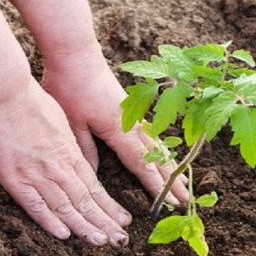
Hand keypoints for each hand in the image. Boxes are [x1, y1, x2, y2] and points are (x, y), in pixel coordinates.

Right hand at [0, 77, 130, 244]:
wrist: (5, 98)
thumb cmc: (31, 104)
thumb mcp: (61, 122)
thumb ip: (69, 145)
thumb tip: (76, 158)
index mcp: (70, 154)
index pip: (94, 187)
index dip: (110, 206)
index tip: (124, 220)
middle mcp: (58, 169)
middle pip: (85, 201)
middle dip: (105, 222)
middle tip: (120, 239)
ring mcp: (37, 176)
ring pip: (66, 208)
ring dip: (84, 227)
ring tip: (101, 241)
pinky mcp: (16, 180)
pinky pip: (36, 206)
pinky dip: (50, 222)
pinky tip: (65, 235)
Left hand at [42, 52, 189, 204]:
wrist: (75, 52)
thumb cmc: (70, 85)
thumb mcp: (72, 122)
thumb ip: (85, 150)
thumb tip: (94, 177)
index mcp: (118, 129)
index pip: (141, 163)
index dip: (154, 185)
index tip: (167, 202)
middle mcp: (132, 123)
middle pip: (157, 156)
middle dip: (171, 180)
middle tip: (185, 201)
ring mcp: (134, 114)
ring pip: (158, 145)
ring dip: (170, 165)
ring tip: (181, 183)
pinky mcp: (130, 107)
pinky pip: (152, 133)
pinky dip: (161, 149)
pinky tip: (164, 156)